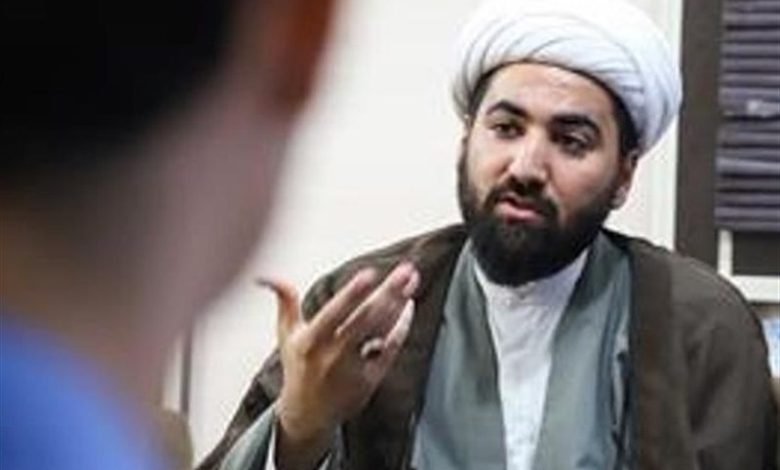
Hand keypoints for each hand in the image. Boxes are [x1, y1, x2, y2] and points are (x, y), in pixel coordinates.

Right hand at [258, 262, 418, 469]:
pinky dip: (401, 326)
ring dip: (399, 304)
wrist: (307, 414)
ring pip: (382, 332)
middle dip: (388, 292)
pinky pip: (391, 348)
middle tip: (406, 271)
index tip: (369, 273)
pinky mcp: (371, 379)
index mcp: (310, 342)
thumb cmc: (298, 366)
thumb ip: (283, 301)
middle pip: (366, 319)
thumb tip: (265, 277)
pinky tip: (408, 306)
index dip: (352, 294)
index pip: (334, 313)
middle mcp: (332, 356)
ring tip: (411, 281)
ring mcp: (354, 369)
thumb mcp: (285, 334)